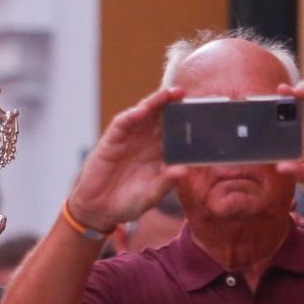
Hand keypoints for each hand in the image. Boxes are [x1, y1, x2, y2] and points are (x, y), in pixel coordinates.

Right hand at [67, 86, 189, 232]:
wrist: (99, 210)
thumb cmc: (127, 203)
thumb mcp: (150, 197)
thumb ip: (165, 184)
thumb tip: (183, 171)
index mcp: (161, 154)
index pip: (178, 132)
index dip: (189, 122)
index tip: (204, 113)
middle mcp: (147, 142)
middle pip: (163, 117)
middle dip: (175, 105)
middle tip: (187, 94)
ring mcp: (130, 139)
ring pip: (145, 114)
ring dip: (156, 102)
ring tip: (169, 94)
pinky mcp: (112, 141)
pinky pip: (123, 124)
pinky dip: (132, 116)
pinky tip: (142, 110)